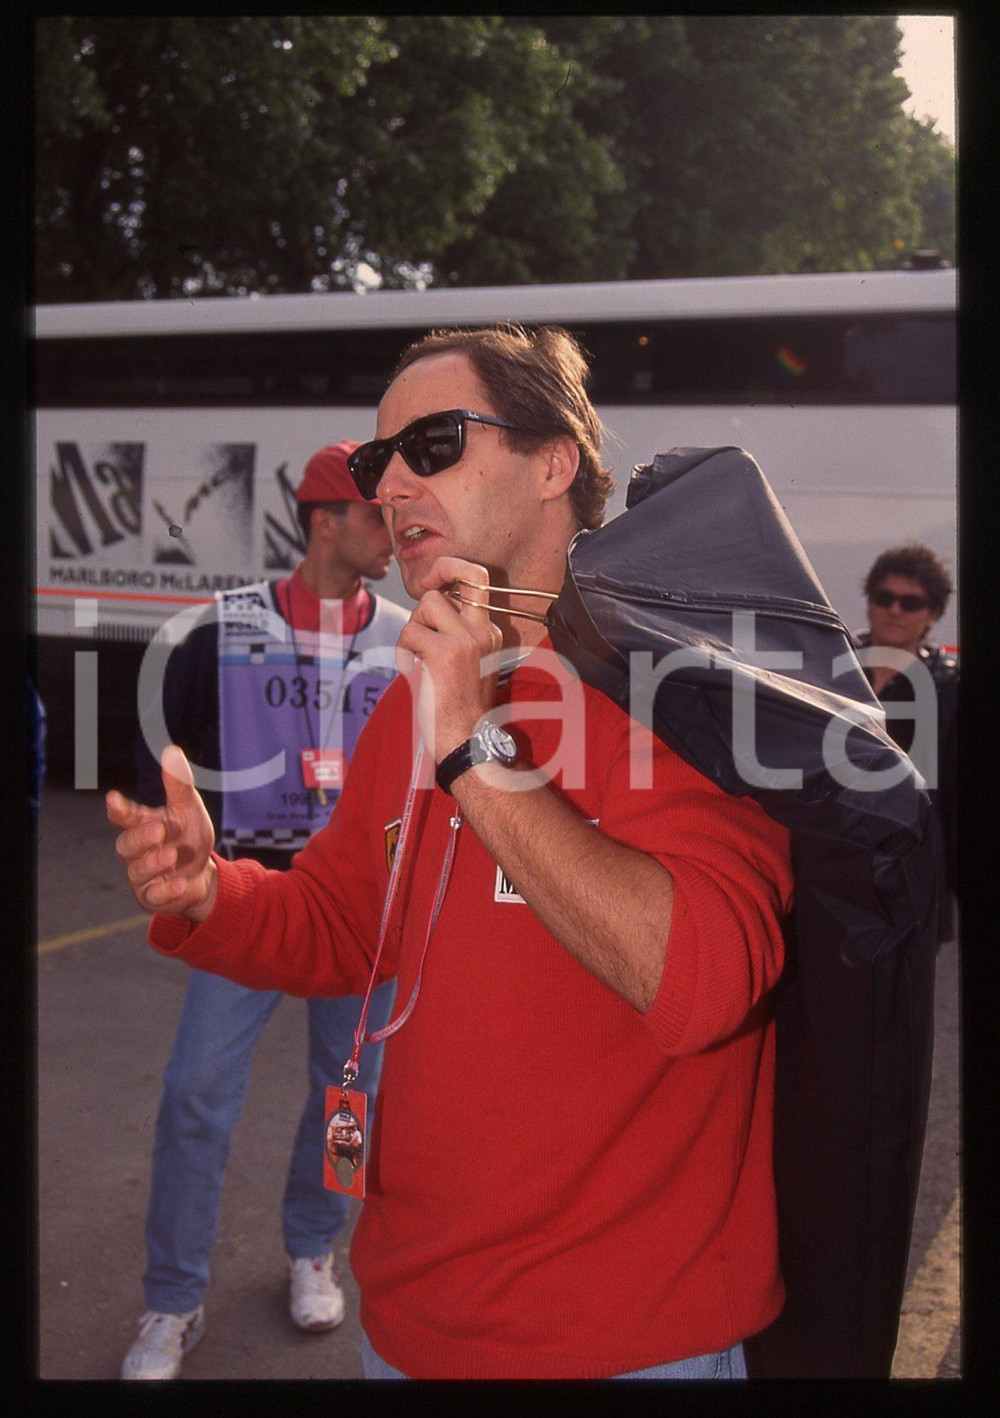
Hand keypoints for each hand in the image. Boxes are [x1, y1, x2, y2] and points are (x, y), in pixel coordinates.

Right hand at [106, 745, 217, 919]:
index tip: (114, 799)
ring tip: (171, 856)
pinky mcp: (153, 898)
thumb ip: (179, 786)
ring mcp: (142, 876)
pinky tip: (181, 883)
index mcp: (143, 826)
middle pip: (126, 845)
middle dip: (139, 838)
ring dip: (153, 863)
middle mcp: (137, 852)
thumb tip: (173, 751)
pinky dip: (167, 890)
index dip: (118, 809)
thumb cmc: (188, 838)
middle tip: (157, 829)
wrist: (204, 875)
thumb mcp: (189, 810)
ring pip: (137, 872)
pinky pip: (154, 896)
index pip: (124, 817)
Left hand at [395, 557, 502, 761]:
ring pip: (429, 601)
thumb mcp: (469, 664)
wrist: (468, 741)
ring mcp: (466, 640)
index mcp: (491, 633)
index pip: (478, 581)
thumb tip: (432, 605)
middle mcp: (483, 631)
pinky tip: (410, 671)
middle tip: (421, 595)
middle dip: (434, 579)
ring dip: (413, 625)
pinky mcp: (444, 653)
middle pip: (461, 576)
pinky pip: (410, 632)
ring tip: (415, 655)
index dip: (452, 570)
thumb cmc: (460, 709)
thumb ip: (456, 633)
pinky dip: (402, 651)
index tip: (434, 579)